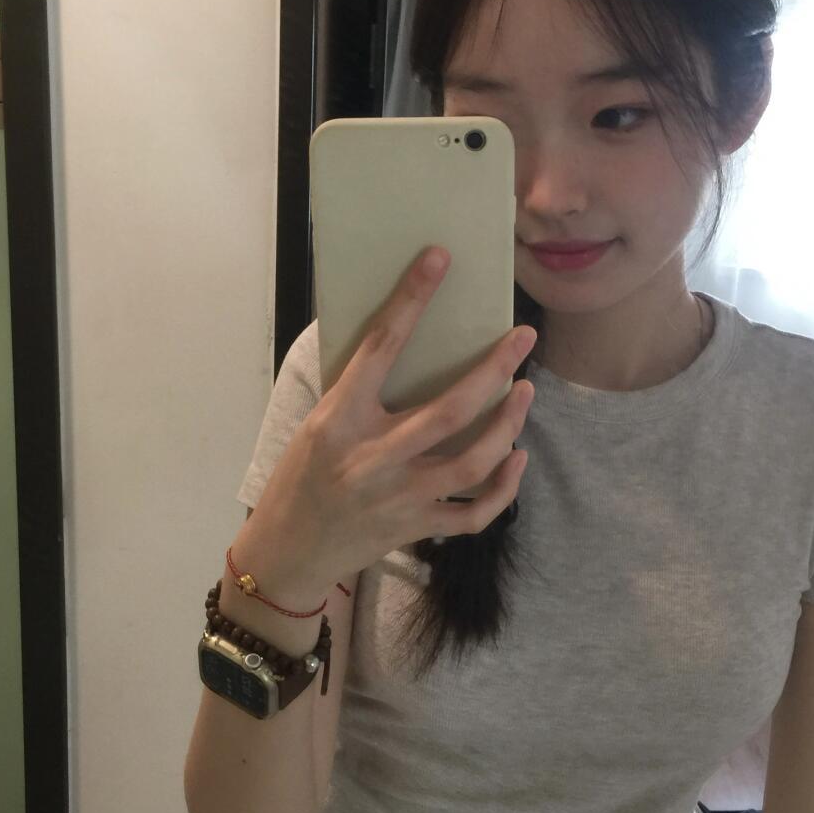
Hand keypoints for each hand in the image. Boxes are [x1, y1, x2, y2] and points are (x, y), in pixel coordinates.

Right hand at [250, 246, 536, 584]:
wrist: (288, 553)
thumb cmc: (299, 479)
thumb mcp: (315, 425)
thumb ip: (356, 394)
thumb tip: (401, 341)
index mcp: (339, 419)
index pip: (380, 347)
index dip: (411, 299)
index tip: (439, 260)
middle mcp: (373, 458)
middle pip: (450, 410)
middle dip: (495, 370)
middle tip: (524, 339)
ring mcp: (400, 498)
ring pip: (473, 462)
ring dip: (508, 424)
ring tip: (525, 391)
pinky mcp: (416, 528)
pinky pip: (475, 513)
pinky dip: (504, 487)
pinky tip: (516, 457)